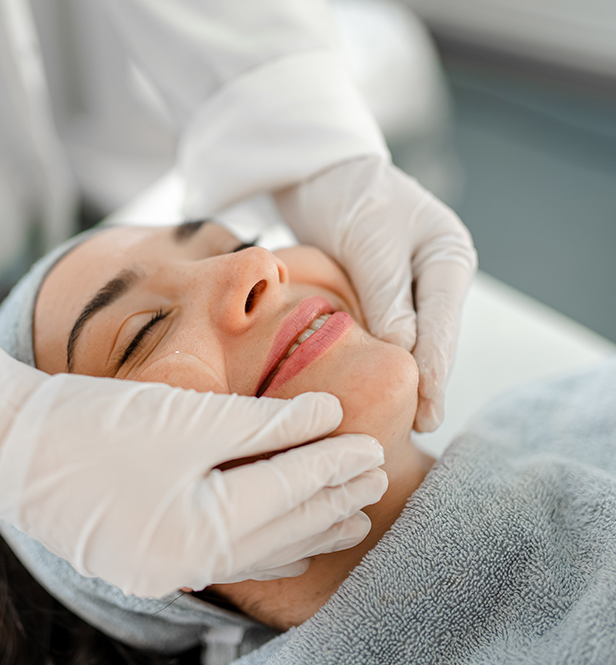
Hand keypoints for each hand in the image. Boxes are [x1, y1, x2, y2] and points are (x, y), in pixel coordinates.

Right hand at [0, 350, 386, 596]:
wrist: (8, 444)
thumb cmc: (94, 422)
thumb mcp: (186, 416)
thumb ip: (262, 422)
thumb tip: (326, 414)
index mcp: (197, 529)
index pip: (287, 492)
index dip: (333, 465)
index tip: (373, 447)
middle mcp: (186, 561)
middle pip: (281, 528)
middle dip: (332, 500)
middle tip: (378, 478)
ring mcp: (165, 566)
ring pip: (260, 548)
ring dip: (308, 528)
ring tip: (353, 519)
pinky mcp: (150, 556)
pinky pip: (229, 556)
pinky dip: (267, 544)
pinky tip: (292, 545)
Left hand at [275, 155, 476, 431]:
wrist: (320, 173)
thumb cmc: (349, 195)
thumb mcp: (370, 240)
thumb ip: (387, 294)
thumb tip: (403, 348)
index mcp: (447, 256)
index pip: (444, 323)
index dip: (436, 369)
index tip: (429, 409)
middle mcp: (436, 275)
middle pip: (433, 336)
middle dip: (424, 381)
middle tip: (418, 426)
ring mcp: (411, 286)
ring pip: (410, 339)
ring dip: (402, 373)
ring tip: (399, 418)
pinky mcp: (382, 293)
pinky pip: (385, 332)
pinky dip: (379, 356)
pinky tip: (373, 383)